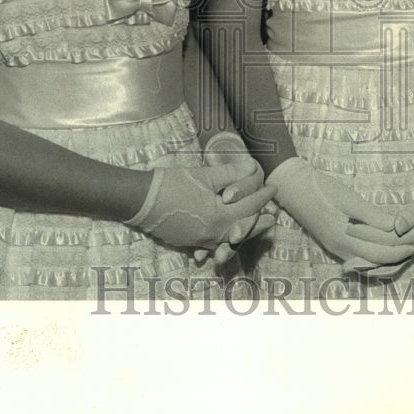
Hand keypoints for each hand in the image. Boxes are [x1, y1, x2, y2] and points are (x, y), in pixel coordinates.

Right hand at [127, 156, 275, 250]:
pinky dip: (222, 242)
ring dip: (243, 233)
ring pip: (228, 240)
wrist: (140, 200)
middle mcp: (212, 234)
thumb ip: (230, 173)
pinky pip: (211, 245)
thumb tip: (252, 167)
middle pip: (242, 229)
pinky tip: (226, 239)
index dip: (262, 196)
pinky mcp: (189, 243)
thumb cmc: (171, 184)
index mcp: (219, 217)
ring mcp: (200, 241)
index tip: (273, 188)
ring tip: (254, 228)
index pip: (248, 207)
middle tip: (273, 216)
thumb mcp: (203, 176)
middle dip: (258, 222)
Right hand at [266, 157, 413, 266]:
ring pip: (367, 261)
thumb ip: (371, 215)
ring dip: (386, 257)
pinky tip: (383, 248)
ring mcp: (336, 249)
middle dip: (396, 256)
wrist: (294, 188)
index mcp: (344, 239)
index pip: (379, 252)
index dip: (399, 248)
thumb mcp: (348, 198)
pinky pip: (359, 256)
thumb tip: (395, 227)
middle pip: (375, 260)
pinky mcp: (335, 244)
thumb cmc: (321, 189)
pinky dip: (373, 254)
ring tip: (403, 249)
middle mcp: (341, 250)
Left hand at [348, 165, 413, 259]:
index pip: (391, 240)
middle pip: (389, 253)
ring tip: (349, 264)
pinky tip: (368, 258)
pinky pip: (398, 253)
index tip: (349, 228)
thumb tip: (397, 226)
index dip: (369, 236)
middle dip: (366, 252)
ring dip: (372, 261)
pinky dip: (382, 258)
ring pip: (394, 259)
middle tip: (343, 250)